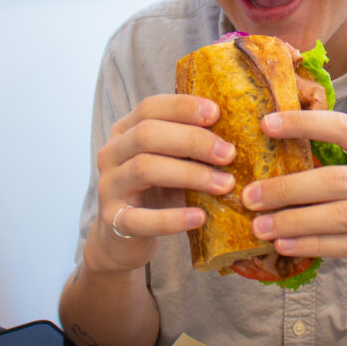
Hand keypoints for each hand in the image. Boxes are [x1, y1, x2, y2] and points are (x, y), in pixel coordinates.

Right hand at [83, 94, 236, 274]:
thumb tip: (238, 129)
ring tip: (224, 185)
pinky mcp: (112, 222)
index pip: (150, 107)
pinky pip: (141, 219)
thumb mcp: (171, 162)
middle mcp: (111, 153)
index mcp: (125, 131)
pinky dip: (173, 218)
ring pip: (144, 169)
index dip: (183, 106)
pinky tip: (200, 218)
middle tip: (229, 154)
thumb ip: (190, 146)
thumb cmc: (156, 193)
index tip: (217, 113)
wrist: (122, 239)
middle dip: (193, 140)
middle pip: (147, 134)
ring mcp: (108, 187)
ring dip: (190, 175)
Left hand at [242, 110, 346, 282]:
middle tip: (250, 195)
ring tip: (260, 226)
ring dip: (294, 222)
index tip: (266, 125)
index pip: (343, 127)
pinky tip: (287, 245)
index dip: (304, 124)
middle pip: (335, 180)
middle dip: (287, 188)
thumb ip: (346, 156)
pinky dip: (314, 245)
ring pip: (339, 216)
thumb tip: (282, 154)